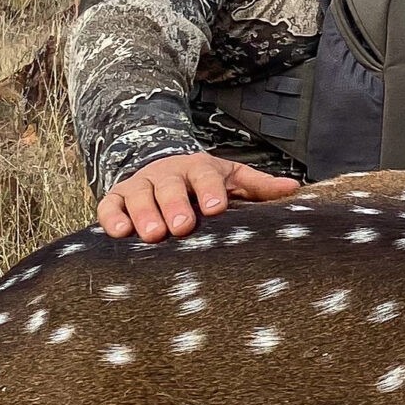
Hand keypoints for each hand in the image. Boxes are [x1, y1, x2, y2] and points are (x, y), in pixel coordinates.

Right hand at [97, 152, 302, 241]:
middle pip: (170, 186)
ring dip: (144, 214)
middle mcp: (168, 174)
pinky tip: (119, 233)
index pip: (205, 176)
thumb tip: (294, 189)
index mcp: (199, 169)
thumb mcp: (232, 180)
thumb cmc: (205, 184)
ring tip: (151, 235)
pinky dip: (113, 217)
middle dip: (174, 205)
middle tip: (181, 227)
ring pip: (139, 195)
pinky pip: (110, 205)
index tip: (216, 208)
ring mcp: (140, 184)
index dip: (210, 190)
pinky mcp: (117, 198)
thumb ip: (259, 187)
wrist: (163, 170)